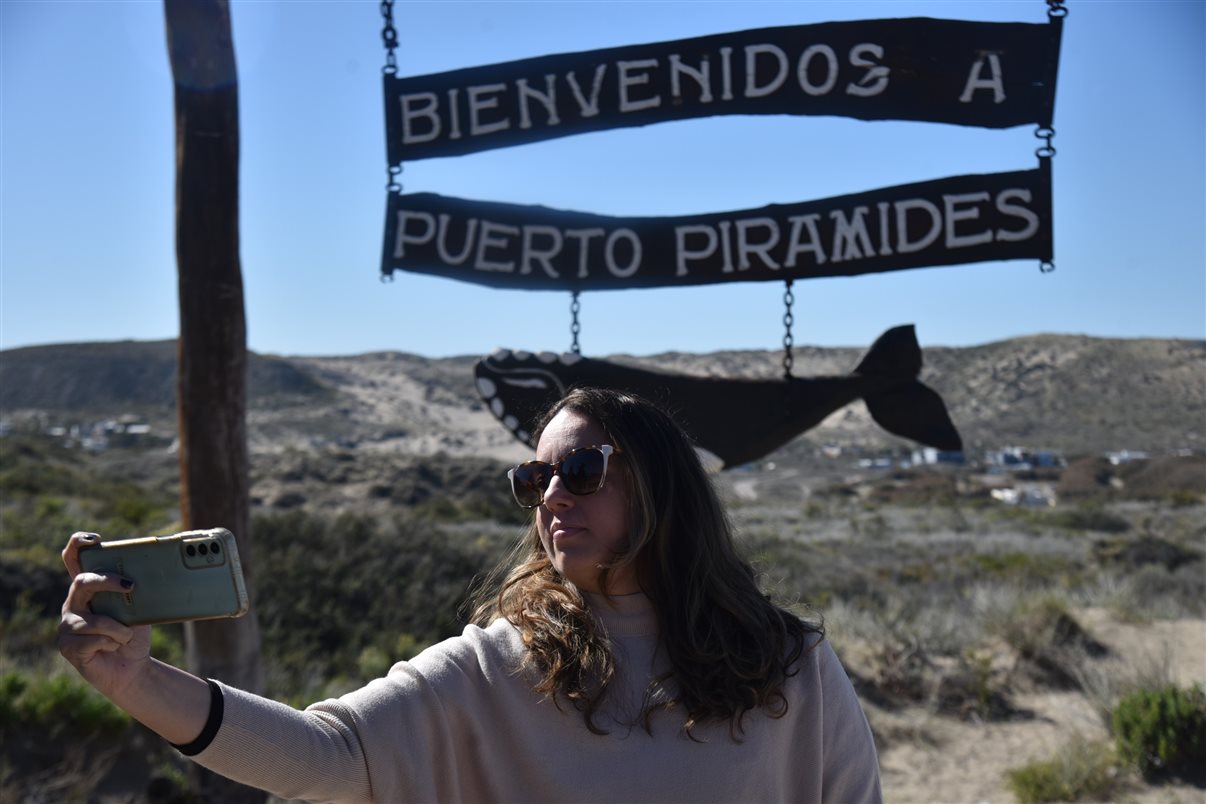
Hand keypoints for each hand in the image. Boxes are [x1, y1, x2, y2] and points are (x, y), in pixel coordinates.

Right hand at [58, 532, 152, 698]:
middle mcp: (73, 603)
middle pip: (82, 582)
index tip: (95, 539)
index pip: (73, 559)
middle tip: (131, 585)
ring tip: (125, 637)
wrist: (132, 668)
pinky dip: (111, 644)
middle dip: (108, 581)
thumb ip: (133, 592)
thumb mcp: (139, 608)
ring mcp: (67, 625)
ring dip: (120, 629)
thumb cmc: (133, 635)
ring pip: (94, 620)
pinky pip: (93, 640)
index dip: (77, 545)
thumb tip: (145, 575)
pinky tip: (110, 649)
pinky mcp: (67, 646)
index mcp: (88, 589)